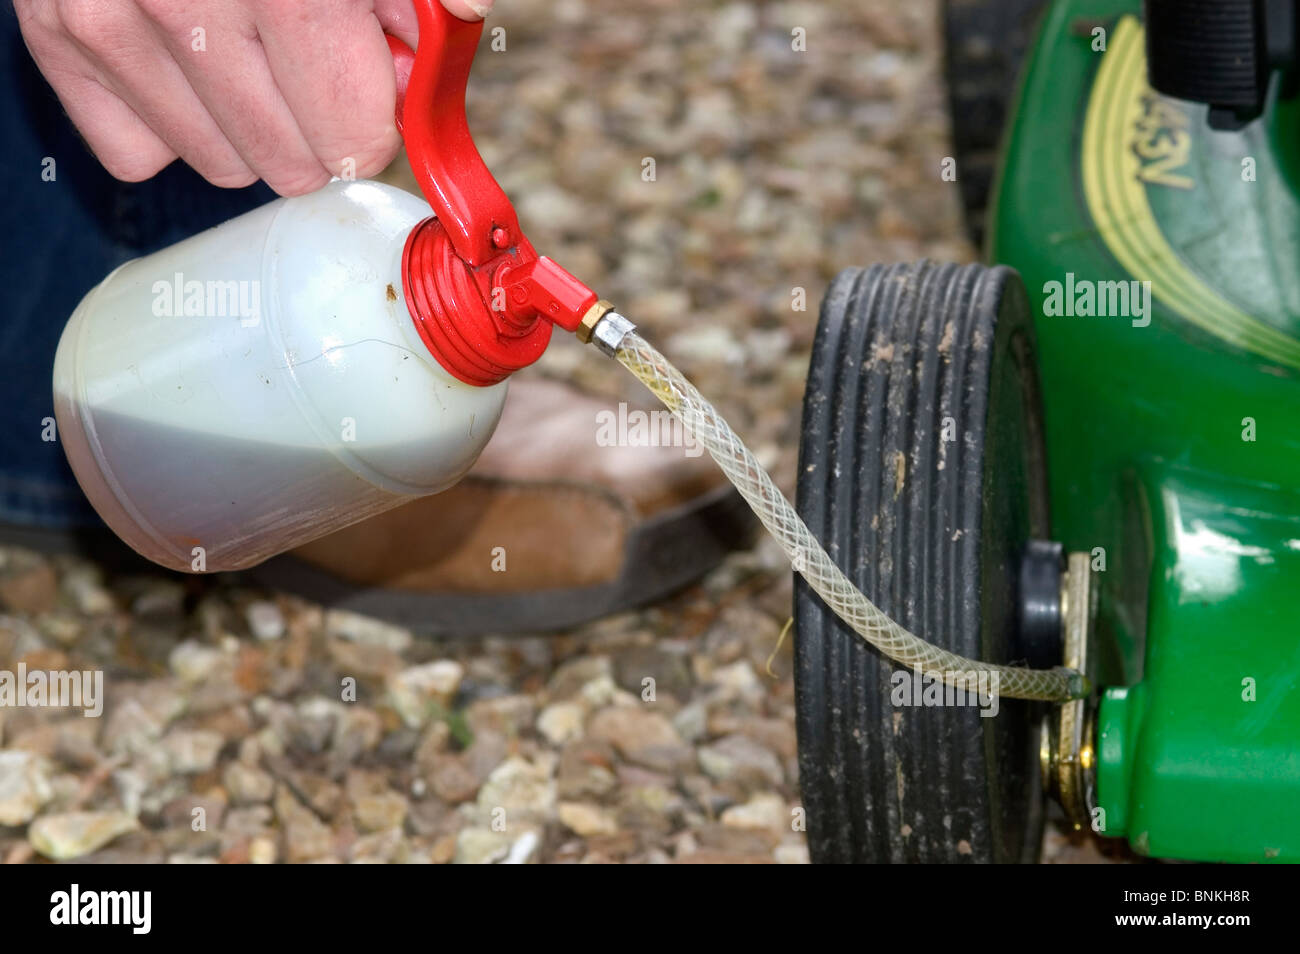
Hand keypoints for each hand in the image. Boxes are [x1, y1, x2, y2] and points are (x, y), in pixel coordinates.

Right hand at [15, 0, 494, 194]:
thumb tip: (463, 24)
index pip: (353, 141)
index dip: (373, 117)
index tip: (369, 81)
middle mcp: (190, 5)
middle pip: (292, 166)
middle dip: (316, 125)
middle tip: (307, 57)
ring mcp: (110, 21)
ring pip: (220, 165)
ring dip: (244, 123)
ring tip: (240, 41)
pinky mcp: (55, 34)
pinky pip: (138, 153)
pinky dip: (167, 119)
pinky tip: (179, 55)